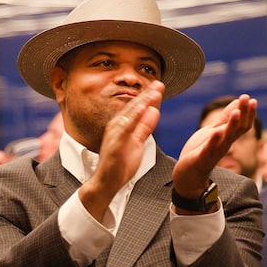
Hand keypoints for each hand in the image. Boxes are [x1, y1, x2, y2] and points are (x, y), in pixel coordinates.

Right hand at [79, 81, 163, 220]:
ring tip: (154, 91)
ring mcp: (114, 133)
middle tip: (159, 83)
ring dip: (142, 101)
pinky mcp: (115, 143)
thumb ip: (145, 127)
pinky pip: (125, 126)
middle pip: (134, 106)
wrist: (107, 183)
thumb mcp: (138, 143)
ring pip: (130, 113)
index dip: (148, 97)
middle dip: (147, 94)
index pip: (137, 108)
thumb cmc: (120, 165)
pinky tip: (143, 108)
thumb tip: (154, 111)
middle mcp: (117, 125)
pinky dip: (134, 116)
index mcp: (122, 125)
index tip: (159, 86)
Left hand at [173, 94, 257, 197]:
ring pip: (227, 138)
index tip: (252, 99)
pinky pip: (210, 149)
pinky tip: (216, 131)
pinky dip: (213, 140)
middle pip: (238, 129)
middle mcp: (224, 144)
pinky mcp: (202, 158)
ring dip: (232, 125)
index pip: (242, 125)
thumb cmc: (201, 151)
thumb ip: (224, 119)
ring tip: (236, 112)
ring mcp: (214, 151)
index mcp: (227, 138)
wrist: (189, 174)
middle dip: (244, 113)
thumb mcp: (213, 131)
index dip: (248, 113)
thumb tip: (237, 104)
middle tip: (247, 99)